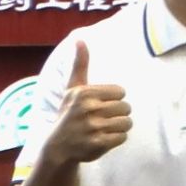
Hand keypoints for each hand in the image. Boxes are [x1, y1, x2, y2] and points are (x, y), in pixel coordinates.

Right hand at [41, 43, 129, 169]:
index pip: (121, 92)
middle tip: (100, 119)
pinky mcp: (98, 143)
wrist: (58, 147)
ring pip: (127, 123)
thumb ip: (80, 65)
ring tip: (102, 129)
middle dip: (117, 114)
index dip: (113, 99)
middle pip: (127, 107)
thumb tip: (79, 39)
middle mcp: (88, 109)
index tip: (98, 105)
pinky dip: (116, 139)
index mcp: (84, 93)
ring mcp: (93, 127)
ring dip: (118, 127)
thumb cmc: (70, 114)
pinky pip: (123, 137)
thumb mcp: (73, 89)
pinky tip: (102, 139)